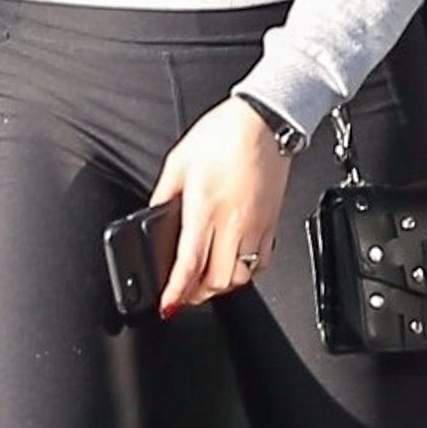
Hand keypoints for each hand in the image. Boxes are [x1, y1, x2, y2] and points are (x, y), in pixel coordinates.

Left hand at [152, 98, 290, 312]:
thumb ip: (164, 193)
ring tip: (206, 283)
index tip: (168, 305)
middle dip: (197, 295)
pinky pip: (262, 262)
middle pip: (217, 280)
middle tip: (183, 295)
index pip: (189, 263)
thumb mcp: (179, 161)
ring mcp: (256, 225)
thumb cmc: (224, 134)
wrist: (265, 122)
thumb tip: (154, 214)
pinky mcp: (272, 222)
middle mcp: (232, 222)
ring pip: (241, 277)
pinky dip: (246, 273)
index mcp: (205, 207)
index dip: (177, 291)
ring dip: (221, 287)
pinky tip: (234, 265)